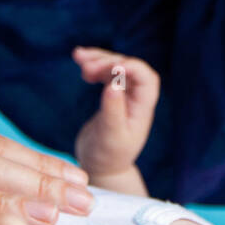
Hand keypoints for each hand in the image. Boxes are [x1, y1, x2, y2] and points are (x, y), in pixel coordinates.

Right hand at [72, 50, 159, 176]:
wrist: (101, 167)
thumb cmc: (108, 156)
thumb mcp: (110, 136)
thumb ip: (113, 110)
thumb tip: (114, 84)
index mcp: (142, 109)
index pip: (147, 79)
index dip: (132, 67)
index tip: (112, 66)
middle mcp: (137, 99)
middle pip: (129, 68)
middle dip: (108, 62)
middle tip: (84, 67)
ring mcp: (125, 95)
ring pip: (116, 67)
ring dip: (99, 59)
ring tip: (78, 57)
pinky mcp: (112, 95)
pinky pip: (106, 73)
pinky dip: (94, 66)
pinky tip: (80, 63)